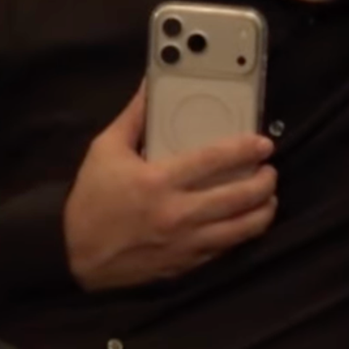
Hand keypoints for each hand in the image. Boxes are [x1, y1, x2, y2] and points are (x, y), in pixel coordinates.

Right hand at [64, 86, 277, 290]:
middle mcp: (179, 213)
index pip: (213, 161)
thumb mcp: (105, 151)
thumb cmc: (92, 200)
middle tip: (270, 170)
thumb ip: (133, 118)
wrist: (78, 254)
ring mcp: (189, 241)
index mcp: (158, 181)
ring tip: (269, 196)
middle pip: (240, 196)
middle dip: (265, 181)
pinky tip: (249, 220)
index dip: (244, 150)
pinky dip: (245, 231)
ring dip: (265, 210)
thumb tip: (150, 86)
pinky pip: (230, 246)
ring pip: (245, 227)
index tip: (263, 144)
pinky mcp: (192, 262)